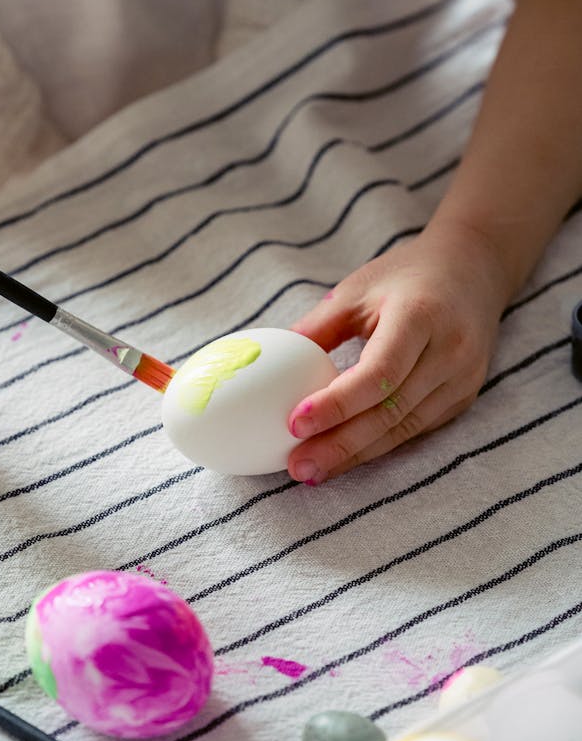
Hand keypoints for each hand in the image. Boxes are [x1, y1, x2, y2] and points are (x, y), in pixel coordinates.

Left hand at [286, 221, 510, 482]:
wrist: (474, 269)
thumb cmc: (406, 276)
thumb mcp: (356, 289)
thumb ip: (316, 329)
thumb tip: (266, 367)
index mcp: (421, 316)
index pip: (379, 372)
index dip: (337, 403)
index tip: (294, 423)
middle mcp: (450, 352)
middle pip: (391, 410)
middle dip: (340, 445)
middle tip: (296, 467)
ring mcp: (461, 379)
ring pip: (403, 429)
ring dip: (354, 455)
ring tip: (311, 472)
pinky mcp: (462, 398)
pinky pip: (414, 430)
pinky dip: (376, 447)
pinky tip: (343, 458)